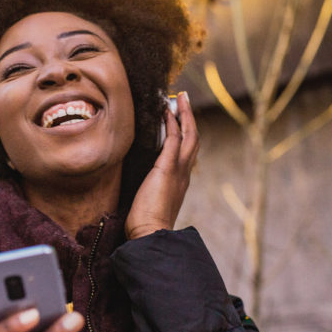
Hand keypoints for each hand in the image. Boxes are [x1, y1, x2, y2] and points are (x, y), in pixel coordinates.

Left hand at [125, 91, 198, 239]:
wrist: (150, 234)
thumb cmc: (146, 223)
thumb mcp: (149, 201)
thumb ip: (149, 189)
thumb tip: (138, 182)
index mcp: (180, 182)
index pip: (186, 152)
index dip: (184, 134)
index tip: (178, 120)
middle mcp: (184, 174)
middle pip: (193, 139)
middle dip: (189, 118)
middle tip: (183, 100)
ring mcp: (178, 171)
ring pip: (189, 136)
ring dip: (184, 114)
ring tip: (179, 98)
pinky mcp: (167, 169)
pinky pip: (174, 140)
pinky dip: (172, 124)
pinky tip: (166, 111)